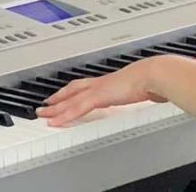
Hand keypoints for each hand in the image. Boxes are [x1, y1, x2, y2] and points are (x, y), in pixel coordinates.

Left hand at [40, 58, 166, 126]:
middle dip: (57, 99)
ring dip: (55, 108)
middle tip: (44, 106)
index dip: (71, 92)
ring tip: (42, 114)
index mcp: (108, 82)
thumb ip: (141, 92)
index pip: (84, 86)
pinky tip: (55, 122)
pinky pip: (76, 108)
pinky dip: (64, 116)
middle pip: (71, 91)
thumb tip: (149, 96)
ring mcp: (97, 89)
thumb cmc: (153, 79)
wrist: (154, 74)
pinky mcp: (97, 97)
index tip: (61, 96)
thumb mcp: (143, 88)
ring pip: (69, 100)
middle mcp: (99, 83)